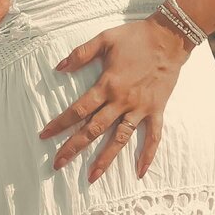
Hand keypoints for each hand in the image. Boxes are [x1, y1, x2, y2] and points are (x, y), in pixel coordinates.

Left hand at [38, 14, 193, 181]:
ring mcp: (140, 108)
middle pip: (94, 130)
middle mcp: (122, 101)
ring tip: (91, 177)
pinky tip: (140, 171)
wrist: (170, 38)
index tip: (45, 135)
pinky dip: (148, 154)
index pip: (78, 109)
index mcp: (107, 85)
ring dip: (105, 159)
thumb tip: (58, 68)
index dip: (60, 123)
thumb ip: (81, 54)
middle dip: (74, 147)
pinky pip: (153, 136)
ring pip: (120, 139)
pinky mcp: (157, 110)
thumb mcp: (104, 39)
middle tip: (57, 164)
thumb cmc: (135, 37)